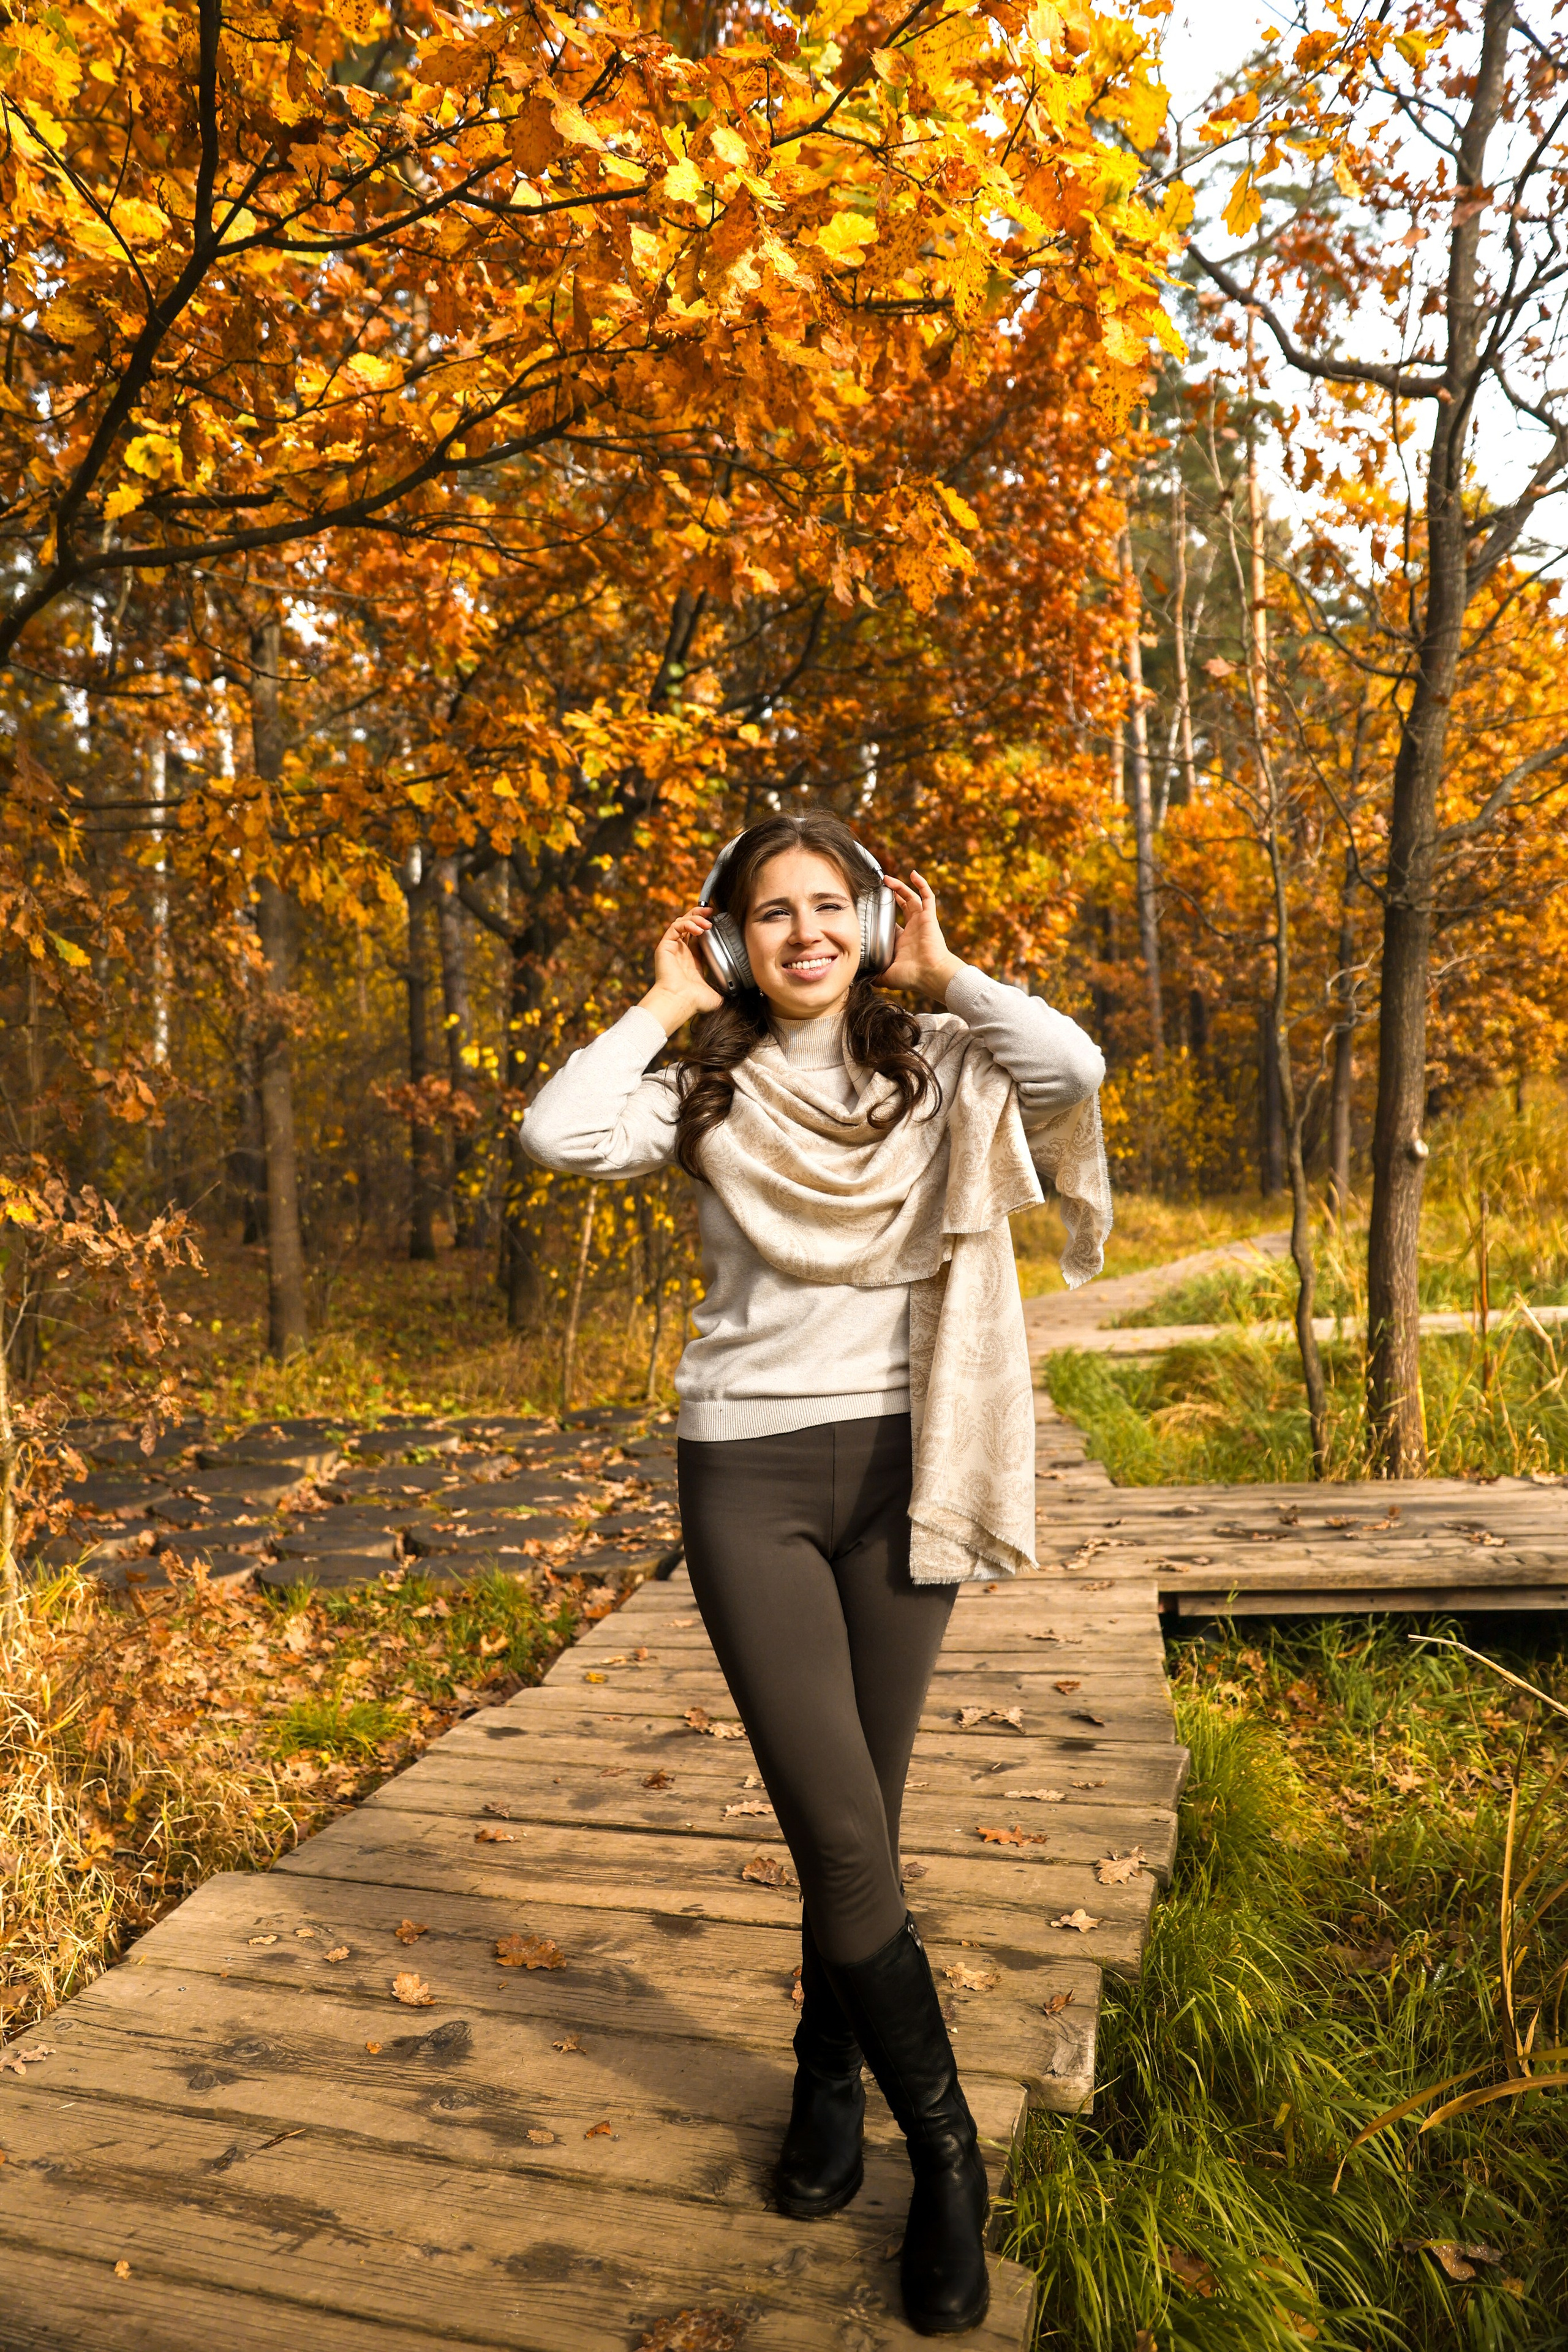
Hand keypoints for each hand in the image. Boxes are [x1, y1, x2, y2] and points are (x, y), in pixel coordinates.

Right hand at [640, 907, 726, 1034]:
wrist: (680, 1002)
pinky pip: (675, 927)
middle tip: (711, 911)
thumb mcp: (716, 994)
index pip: (698, 936)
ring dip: (695, 918)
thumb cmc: (694, 1001)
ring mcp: (672, 948)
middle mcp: (681, 952)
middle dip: (700, 914)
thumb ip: (726, 990)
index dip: (707, 925)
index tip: (717, 920)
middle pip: (689, 924)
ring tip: (707, 923)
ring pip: (681, 922)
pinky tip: (698, 928)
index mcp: (692, 960)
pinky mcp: (665, 946)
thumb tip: (740, 992)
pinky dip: (687, 924)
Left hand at [880, 869, 962, 1000]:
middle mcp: (912, 929)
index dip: (883, 914)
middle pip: (902, 906)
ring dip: (900, 886)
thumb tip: (859, 977)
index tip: (872, 906)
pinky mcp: (929, 917)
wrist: (930, 974)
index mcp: (903, 940)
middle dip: (892, 895)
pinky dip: (921, 884)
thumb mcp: (886, 976)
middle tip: (880, 886)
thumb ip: (874, 975)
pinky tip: (913, 874)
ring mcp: (921, 921)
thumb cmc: (912, 977)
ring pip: (912, 898)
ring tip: (887, 878)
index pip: (892, 923)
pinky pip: (927, 896)